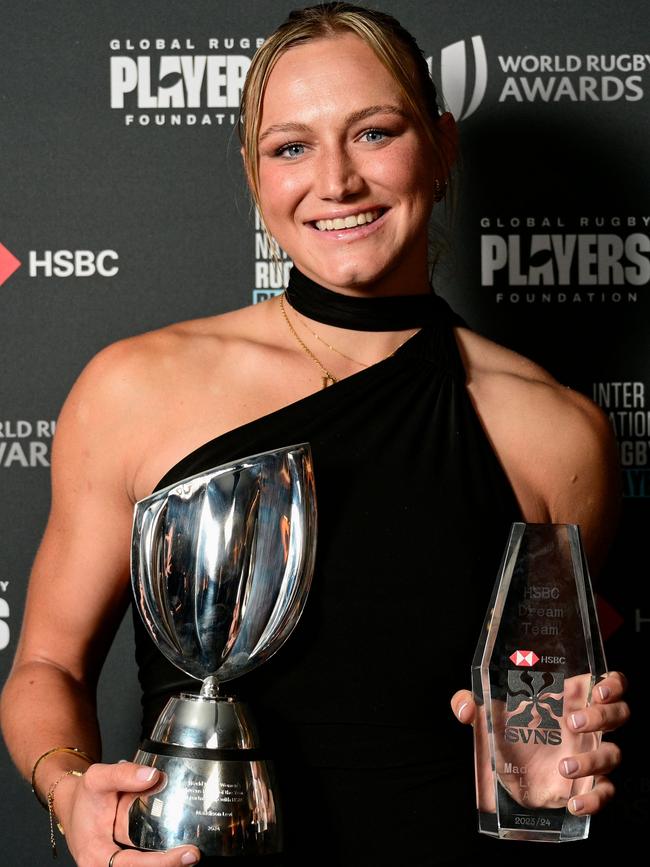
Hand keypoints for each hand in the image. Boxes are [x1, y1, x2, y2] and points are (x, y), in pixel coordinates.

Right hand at [57, 761, 200, 865]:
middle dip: (169, 865)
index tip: (186, 854)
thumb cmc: (83, 796)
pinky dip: (162, 854)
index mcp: (95, 856)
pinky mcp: (128, 857)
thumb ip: (124, 775)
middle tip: (194, 854)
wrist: (73, 802)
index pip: (132, 866)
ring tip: (190, 851)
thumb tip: (153, 776)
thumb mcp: (98, 778)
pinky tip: (179, 847)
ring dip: (167, 860)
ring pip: (146, 864)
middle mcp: (106, 865)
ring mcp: (118, 862)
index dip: (161, 863)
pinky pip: (145, 858)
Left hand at [450, 670, 628, 815]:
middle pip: (618, 714)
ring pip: (614, 754)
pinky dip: (596, 799)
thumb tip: (464, 708)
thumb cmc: (504, 730)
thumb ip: (468, 702)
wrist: (506, 773)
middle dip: (601, 716)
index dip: (613, 684)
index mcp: (571, 699)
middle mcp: (586, 725)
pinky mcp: (587, 785)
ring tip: (564, 766)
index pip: (610, 684)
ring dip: (594, 760)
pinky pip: (606, 792)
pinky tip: (575, 802)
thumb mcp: (484, 713)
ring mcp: (590, 755)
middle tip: (572, 722)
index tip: (597, 689)